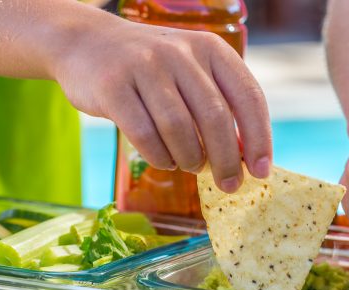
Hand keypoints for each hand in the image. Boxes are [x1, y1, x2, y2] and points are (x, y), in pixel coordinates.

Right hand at [51, 16, 270, 192]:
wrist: (87, 44)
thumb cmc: (154, 72)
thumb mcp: (193, 75)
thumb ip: (221, 108)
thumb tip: (249, 158)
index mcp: (211, 49)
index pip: (248, 97)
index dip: (259, 139)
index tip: (261, 171)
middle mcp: (180, 52)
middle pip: (216, 118)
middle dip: (227, 161)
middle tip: (230, 186)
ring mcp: (144, 65)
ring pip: (180, 129)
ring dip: (191, 159)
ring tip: (190, 166)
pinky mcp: (112, 85)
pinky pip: (144, 135)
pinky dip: (160, 158)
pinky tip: (165, 161)